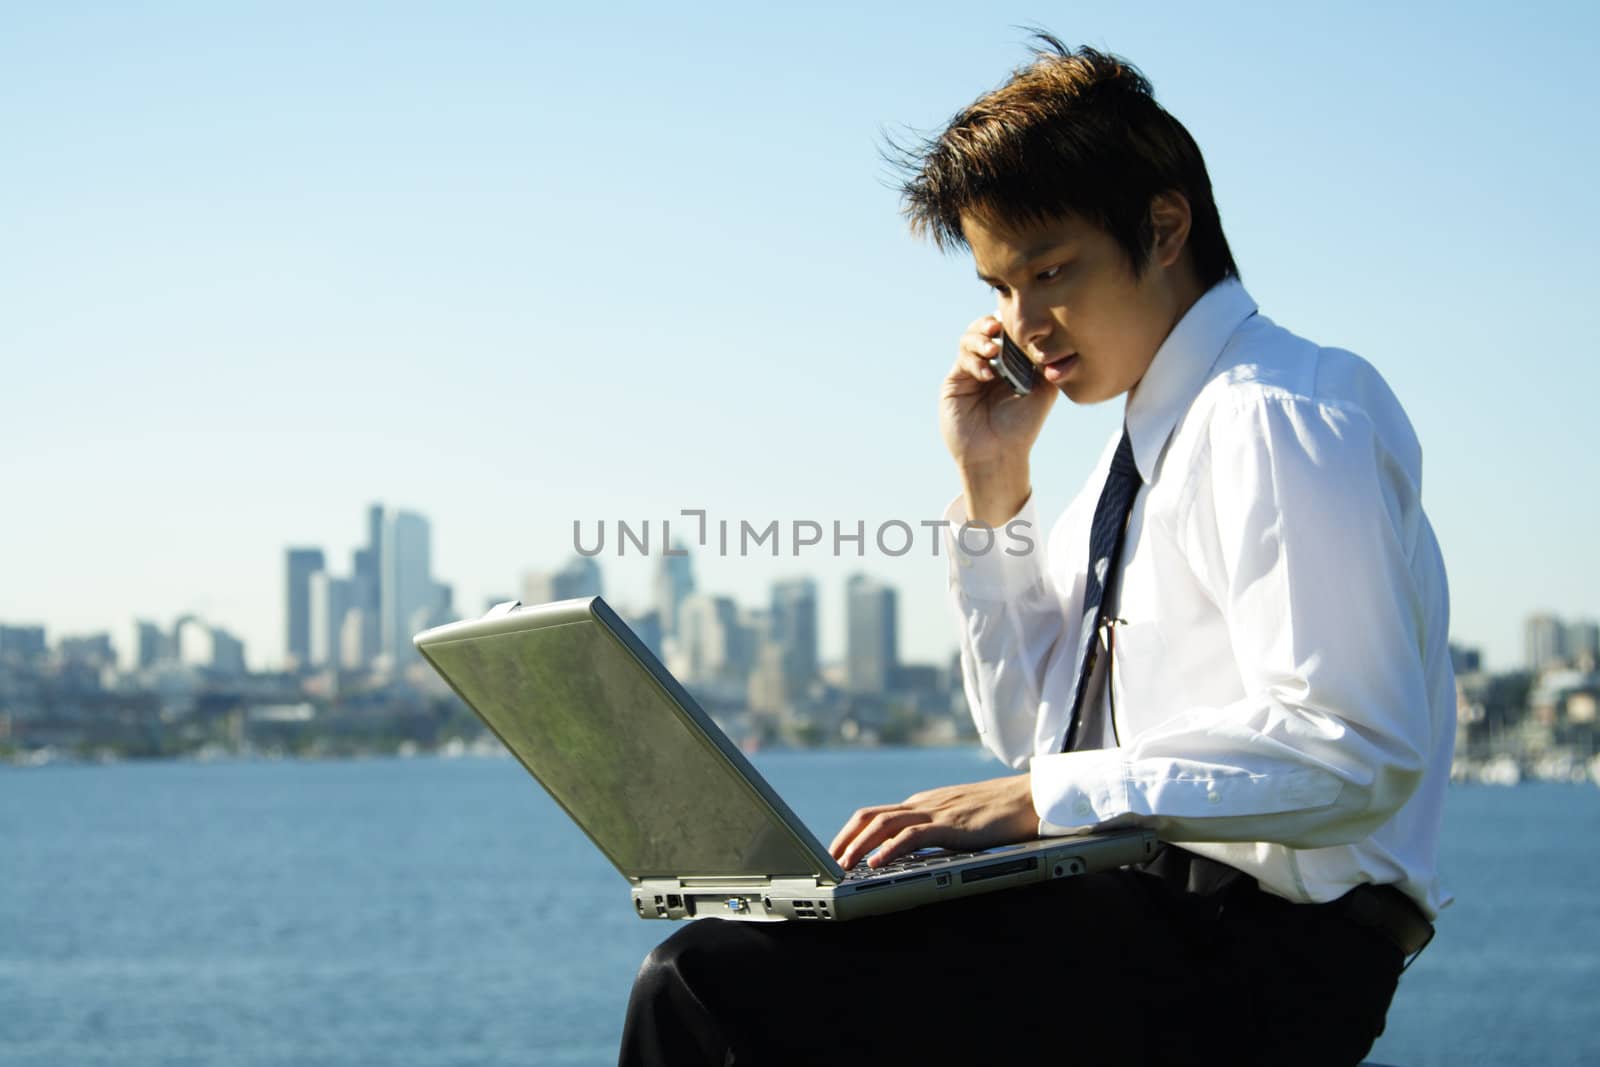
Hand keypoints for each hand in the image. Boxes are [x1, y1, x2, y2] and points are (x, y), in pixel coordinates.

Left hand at [828, 773, 1039, 870]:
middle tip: (828, 862)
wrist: (1028, 797)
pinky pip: (912, 836)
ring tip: (842, 865)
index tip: (836, 853)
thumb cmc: (997, 812)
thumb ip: (935, 832)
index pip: (875, 814)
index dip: (850, 833)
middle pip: (869, 816)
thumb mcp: (957, 821)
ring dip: (857, 845)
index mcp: (922, 804)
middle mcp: (922, 804)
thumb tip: (913, 853)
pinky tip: (875, 864)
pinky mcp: (950, 824)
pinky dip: (889, 849)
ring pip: (883, 824)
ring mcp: (935, 812)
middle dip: (844, 839)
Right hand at [940, 315, 1056, 525]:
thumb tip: (1047, 337)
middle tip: (998, 328)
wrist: (997, 454)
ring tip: (993, 350)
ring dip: (980, 339)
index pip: (1006, 333)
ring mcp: (970, 373)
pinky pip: (962, 359)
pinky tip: (987, 374)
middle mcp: (989, 365)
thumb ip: (1046, 364)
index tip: (1019, 324)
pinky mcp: (954, 382)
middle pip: (983, 330)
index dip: (1010, 324)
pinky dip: (975, 361)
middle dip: (989, 324)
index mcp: (1010, 365)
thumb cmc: (1022, 428)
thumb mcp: (1043, 392)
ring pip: (968, 339)